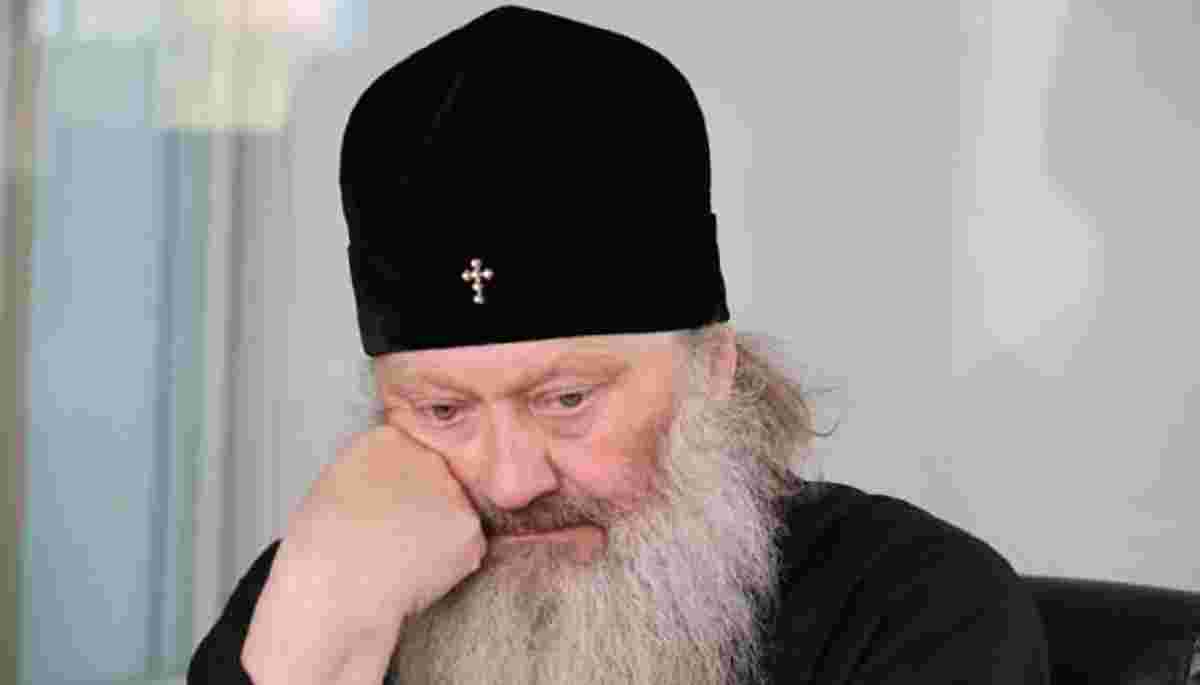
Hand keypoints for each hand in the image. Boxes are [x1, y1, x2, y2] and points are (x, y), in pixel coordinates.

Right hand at [242, 424, 485, 684]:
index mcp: (385, 440)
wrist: (334, 586)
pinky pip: (468, 547)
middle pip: (436, 483)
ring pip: (455, 515)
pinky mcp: (469, 526)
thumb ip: (369, 474)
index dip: (395, 494)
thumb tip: (388, 488)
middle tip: (394, 542)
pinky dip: (451, 565)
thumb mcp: (331, 487)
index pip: (407, 460)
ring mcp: (452, 490)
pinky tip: (418, 573)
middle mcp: (425, 456)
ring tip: (402, 560)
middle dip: (424, 511)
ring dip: (439, 538)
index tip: (381, 516)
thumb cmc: (320, 549)